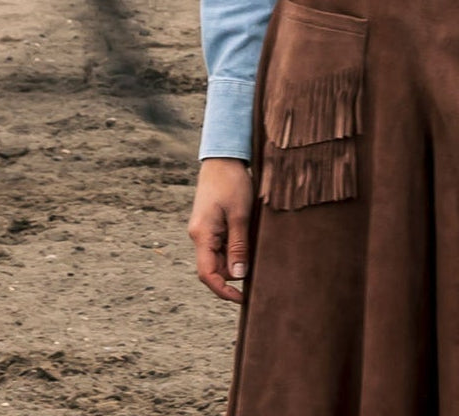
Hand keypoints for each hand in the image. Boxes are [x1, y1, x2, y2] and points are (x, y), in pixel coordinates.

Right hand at [188, 157, 252, 302]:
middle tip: (259, 270)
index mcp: (202, 235)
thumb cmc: (232, 182)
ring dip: (236, 258)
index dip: (223, 291)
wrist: (223, 157)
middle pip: (215, 268)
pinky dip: (235, 247)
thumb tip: (238, 275)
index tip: (242, 299)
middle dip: (235, 273)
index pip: (208, 275)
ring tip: (257, 249)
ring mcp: (204, 230)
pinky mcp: (211, 224)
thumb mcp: (240, 214)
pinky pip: (221, 245)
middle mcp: (199, 236)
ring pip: (219, 257)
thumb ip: (238, 245)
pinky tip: (250, 239)